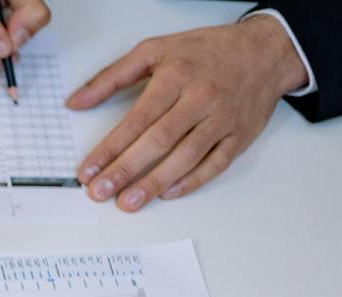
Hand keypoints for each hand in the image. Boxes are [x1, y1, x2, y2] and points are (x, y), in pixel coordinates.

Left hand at [66, 17, 307, 209]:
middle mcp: (201, 98)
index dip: (110, 148)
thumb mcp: (155, 49)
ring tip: (128, 202)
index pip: (137, 119)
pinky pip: (215, 164)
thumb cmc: (207, 51)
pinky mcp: (239, 136)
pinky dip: (191, 182)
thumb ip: (112, 76)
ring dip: (155, 183)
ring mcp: (223, 119)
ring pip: (186, 157)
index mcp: (177, 76)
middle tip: (101, 192)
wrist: (266, 51)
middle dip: (126, 170)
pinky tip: (167, 193)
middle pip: (159, 141)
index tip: (89, 170)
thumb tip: (76, 102)